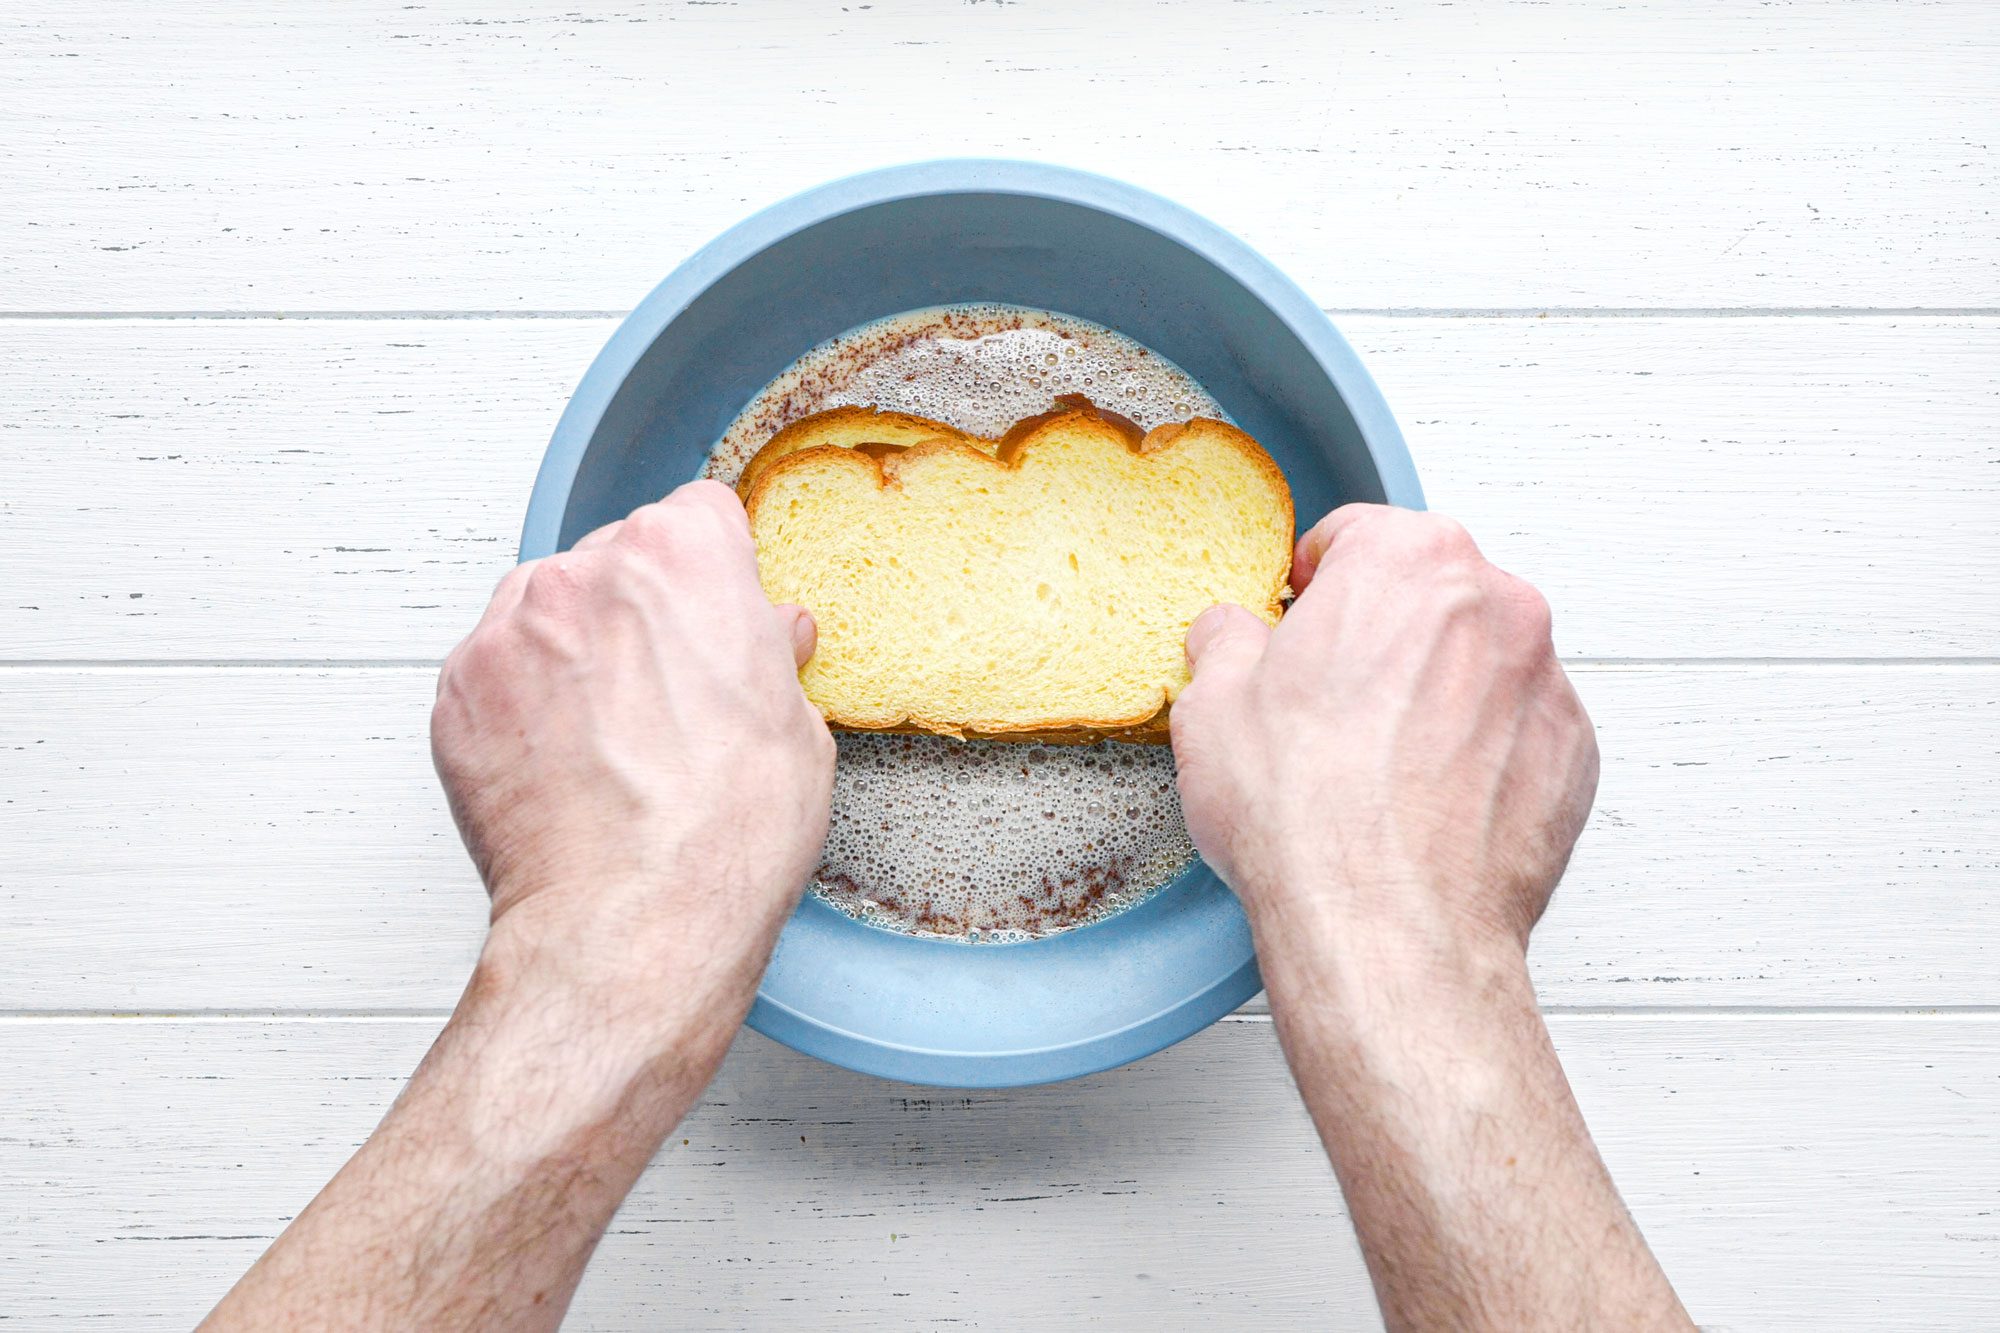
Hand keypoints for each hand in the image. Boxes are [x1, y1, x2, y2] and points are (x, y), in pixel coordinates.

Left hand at [207, 482, 837, 1332]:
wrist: (632, 924)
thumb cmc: (724, 835)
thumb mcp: (797, 730)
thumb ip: (772, 658)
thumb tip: (772, 637)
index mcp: (681, 558)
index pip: (698, 515)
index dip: (717, 570)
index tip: (717, 613)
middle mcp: (584, 572)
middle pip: (615, 557)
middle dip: (640, 610)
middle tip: (668, 693)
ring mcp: (509, 630)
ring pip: (545, 606)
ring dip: (573, 648)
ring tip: (609, 735)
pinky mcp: (456, 693)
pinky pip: (494, 670)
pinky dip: (521, 704)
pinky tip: (564, 763)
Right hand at [1170, 503, 1597, 959]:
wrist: (1388, 926)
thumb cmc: (1308, 814)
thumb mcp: (1212, 705)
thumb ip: (1227, 641)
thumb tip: (1231, 635)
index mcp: (1409, 560)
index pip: (1358, 534)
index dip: (1317, 579)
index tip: (1302, 611)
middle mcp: (1498, 602)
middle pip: (1430, 593)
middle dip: (1383, 633)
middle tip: (1334, 698)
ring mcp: (1546, 679)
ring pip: (1480, 661)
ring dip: (1436, 691)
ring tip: (1380, 762)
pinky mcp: (1575, 753)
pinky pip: (1519, 729)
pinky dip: (1481, 751)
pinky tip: (1427, 800)